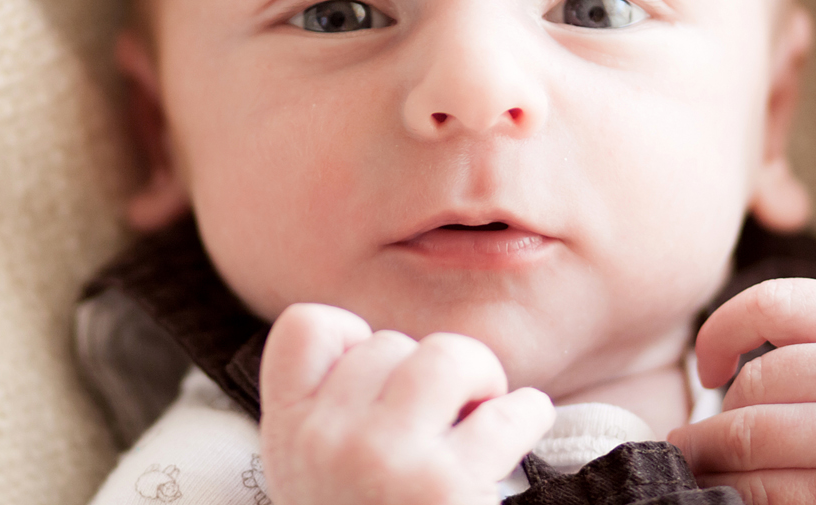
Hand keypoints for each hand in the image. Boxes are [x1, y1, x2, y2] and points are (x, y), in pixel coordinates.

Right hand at [259, 303, 553, 504]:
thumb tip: (391, 351)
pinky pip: (506, 410)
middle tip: (450, 413)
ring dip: (479, 376)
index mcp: (287, 436)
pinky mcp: (447, 487)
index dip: (353, 337)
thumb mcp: (315, 482)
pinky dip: (528, 414)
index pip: (306, 327)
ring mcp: (384, 460)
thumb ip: (331, 420)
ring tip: (486, 410)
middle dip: (429, 372)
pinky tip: (527, 428)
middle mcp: (326, 440)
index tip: (382, 377)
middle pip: (389, 342)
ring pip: (445, 356)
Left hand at [668, 278, 815, 503]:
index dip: (718, 332)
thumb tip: (711, 359)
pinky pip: (762, 491)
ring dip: (709, 460)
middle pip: (748, 386)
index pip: (768, 302)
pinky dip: (735, 494)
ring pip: (743, 440)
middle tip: (701, 440)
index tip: (707, 367)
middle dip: (713, 419)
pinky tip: (737, 494)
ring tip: (705, 467)